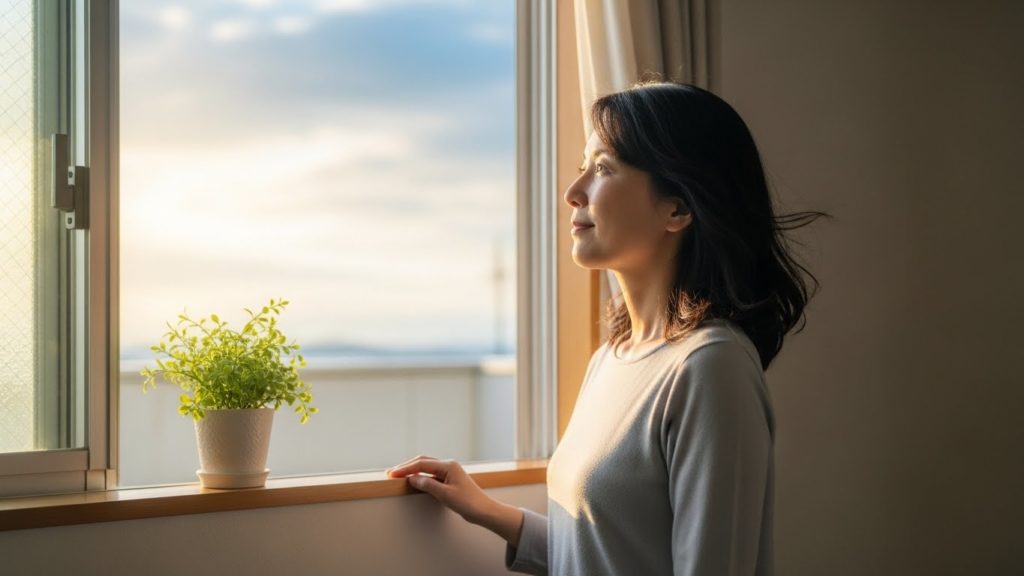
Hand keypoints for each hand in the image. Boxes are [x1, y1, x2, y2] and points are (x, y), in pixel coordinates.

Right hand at [386, 455, 523, 545]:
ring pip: (427, 467)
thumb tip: (412, 478)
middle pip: (423, 462)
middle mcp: (448, 465)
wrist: (484, 511)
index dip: (405, 469)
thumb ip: (428, 484)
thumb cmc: (468, 502)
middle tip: (392, 473)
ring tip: (399, 475)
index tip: (392, 474)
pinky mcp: (450, 480)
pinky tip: (414, 481)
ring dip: (413, 470)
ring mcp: (449, 472)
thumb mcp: (445, 494)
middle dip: (407, 466)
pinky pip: (432, 474)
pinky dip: (421, 476)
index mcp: (448, 466)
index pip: (422, 464)